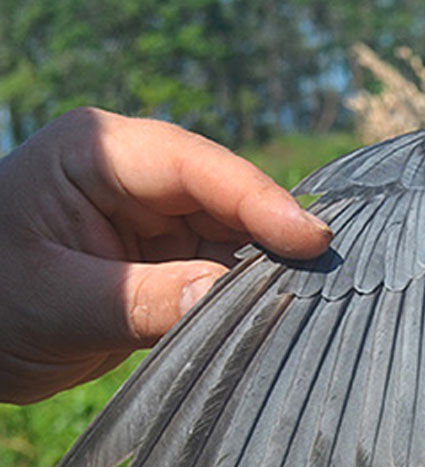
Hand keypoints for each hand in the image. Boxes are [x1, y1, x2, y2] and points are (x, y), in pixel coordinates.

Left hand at [0, 107, 331, 403]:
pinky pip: (222, 266)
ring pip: (235, 233)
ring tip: (304, 302)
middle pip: (228, 196)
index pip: (197, 166)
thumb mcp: (57, 304)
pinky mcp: (166, 254)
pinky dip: (245, 292)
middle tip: (325, 280)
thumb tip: (225, 293)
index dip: (260, 201)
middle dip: (273, 238)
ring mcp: (154, 214)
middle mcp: (136, 173)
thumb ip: (143, 300)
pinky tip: (270, 313)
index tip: (311, 241)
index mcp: (100, 153)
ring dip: (263, 269)